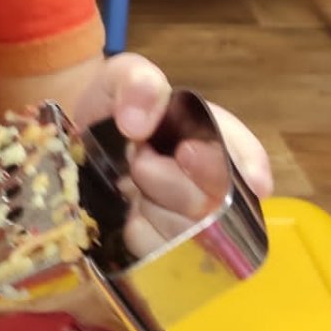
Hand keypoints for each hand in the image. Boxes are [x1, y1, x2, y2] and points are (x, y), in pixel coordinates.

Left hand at [70, 54, 273, 257]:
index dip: (234, 164)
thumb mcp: (124, 78)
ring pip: (188, 235)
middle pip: (214, 204)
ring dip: (151, 208)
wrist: (84, 142)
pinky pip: (157, 252)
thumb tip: (137, 123)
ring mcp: (192, 221)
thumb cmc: (116, 106)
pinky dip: (136, 231)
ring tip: (130, 183)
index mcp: (216, 137)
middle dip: (172, 184)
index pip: (245, 156)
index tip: (187, 153)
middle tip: (138, 162)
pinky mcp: (166, 248)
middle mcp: (215, 182)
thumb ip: (136, 83)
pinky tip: (127, 210)